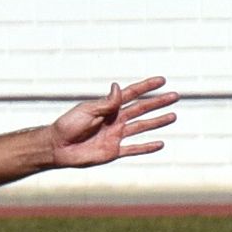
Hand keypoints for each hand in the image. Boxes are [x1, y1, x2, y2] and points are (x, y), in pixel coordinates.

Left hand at [49, 77, 178, 167]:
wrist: (57, 148)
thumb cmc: (68, 126)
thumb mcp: (87, 110)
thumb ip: (106, 102)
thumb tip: (119, 87)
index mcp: (108, 108)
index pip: (131, 95)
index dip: (146, 87)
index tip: (161, 80)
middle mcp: (114, 120)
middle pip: (141, 109)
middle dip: (158, 103)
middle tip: (175, 96)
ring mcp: (115, 136)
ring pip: (141, 127)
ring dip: (157, 122)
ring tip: (173, 116)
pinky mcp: (112, 152)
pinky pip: (133, 149)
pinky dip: (146, 147)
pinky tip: (160, 144)